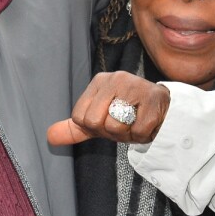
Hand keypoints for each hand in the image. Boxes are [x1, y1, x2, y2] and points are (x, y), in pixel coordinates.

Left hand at [47, 71, 170, 145]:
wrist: (164, 109)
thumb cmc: (128, 114)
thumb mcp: (98, 120)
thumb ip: (75, 128)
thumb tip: (50, 137)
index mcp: (99, 82)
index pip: (80, 117)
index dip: (94, 128)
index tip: (108, 121)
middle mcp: (116, 78)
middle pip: (95, 122)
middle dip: (110, 132)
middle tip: (123, 124)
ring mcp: (136, 86)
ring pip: (116, 127)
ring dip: (127, 135)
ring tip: (136, 123)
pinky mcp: (154, 99)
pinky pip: (138, 132)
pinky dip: (143, 136)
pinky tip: (149, 123)